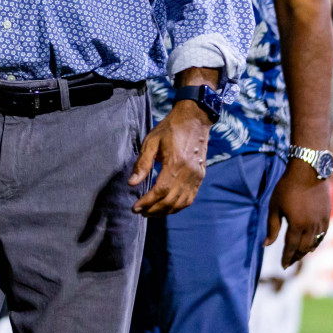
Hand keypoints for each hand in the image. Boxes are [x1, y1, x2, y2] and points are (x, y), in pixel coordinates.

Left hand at [130, 101, 210, 215]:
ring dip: (165, 211)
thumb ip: (142, 164)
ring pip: (181, 203)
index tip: (135, 207)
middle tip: (140, 212)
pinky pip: (190, 198)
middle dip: (154, 210)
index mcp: (176, 163)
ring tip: (151, 212)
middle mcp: (189, 173)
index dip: (147, 202)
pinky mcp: (200, 177)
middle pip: (171, 201)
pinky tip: (166, 207)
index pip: (160, 191)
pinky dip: (178, 206)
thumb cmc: (170, 129)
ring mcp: (196, 177)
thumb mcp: (151, 142)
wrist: (194, 120)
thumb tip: (132, 183)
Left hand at [264, 158, 330, 266]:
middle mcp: (311, 226)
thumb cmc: (286, 187)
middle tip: (289, 262)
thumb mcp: (274, 206)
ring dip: (306, 251)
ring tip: (298, 255)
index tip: (283, 266)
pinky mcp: (327, 216)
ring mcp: (321, 222)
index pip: (291, 247)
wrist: (308, 172)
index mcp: (296, 225)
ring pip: (314, 243)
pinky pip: (322, 235)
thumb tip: (266, 245)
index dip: (286, 257)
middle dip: (296, 256)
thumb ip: (271, 227)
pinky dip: (317, 243)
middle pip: (303, 248)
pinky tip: (312, 245)